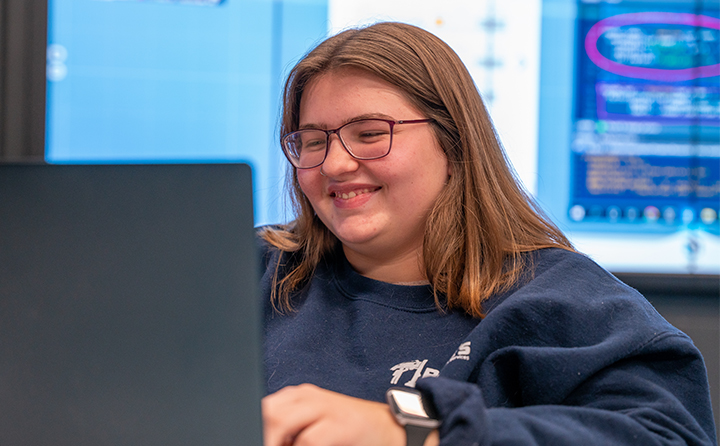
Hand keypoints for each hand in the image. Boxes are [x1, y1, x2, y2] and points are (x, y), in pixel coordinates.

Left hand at [262, 383, 405, 445]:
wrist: (388, 429)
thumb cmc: (346, 432)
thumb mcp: (312, 426)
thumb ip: (288, 431)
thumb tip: (260, 437)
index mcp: (297, 397)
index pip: (263, 409)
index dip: (254, 426)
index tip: (250, 438)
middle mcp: (308, 397)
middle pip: (268, 412)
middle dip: (262, 434)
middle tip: (259, 444)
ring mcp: (325, 407)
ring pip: (280, 421)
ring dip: (274, 441)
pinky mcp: (340, 424)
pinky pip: (308, 440)